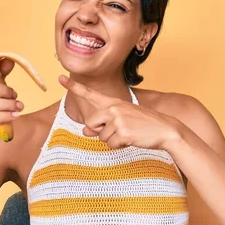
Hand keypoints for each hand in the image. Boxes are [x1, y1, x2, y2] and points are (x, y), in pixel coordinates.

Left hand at [59, 75, 180, 149]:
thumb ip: (102, 124)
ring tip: (128, 134)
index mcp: (113, 102)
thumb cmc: (143, 125)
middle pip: (91, 123)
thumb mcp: (122, 120)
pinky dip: (120, 146)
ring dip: (113, 141)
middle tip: (118, 130)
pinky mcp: (123, 132)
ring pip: (101, 137)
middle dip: (101, 131)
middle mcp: (113, 108)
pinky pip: (111, 145)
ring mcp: (118, 119)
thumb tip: (85, 131)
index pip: (90, 93)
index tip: (60, 78)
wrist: (165, 129)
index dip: (74, 87)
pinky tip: (131, 140)